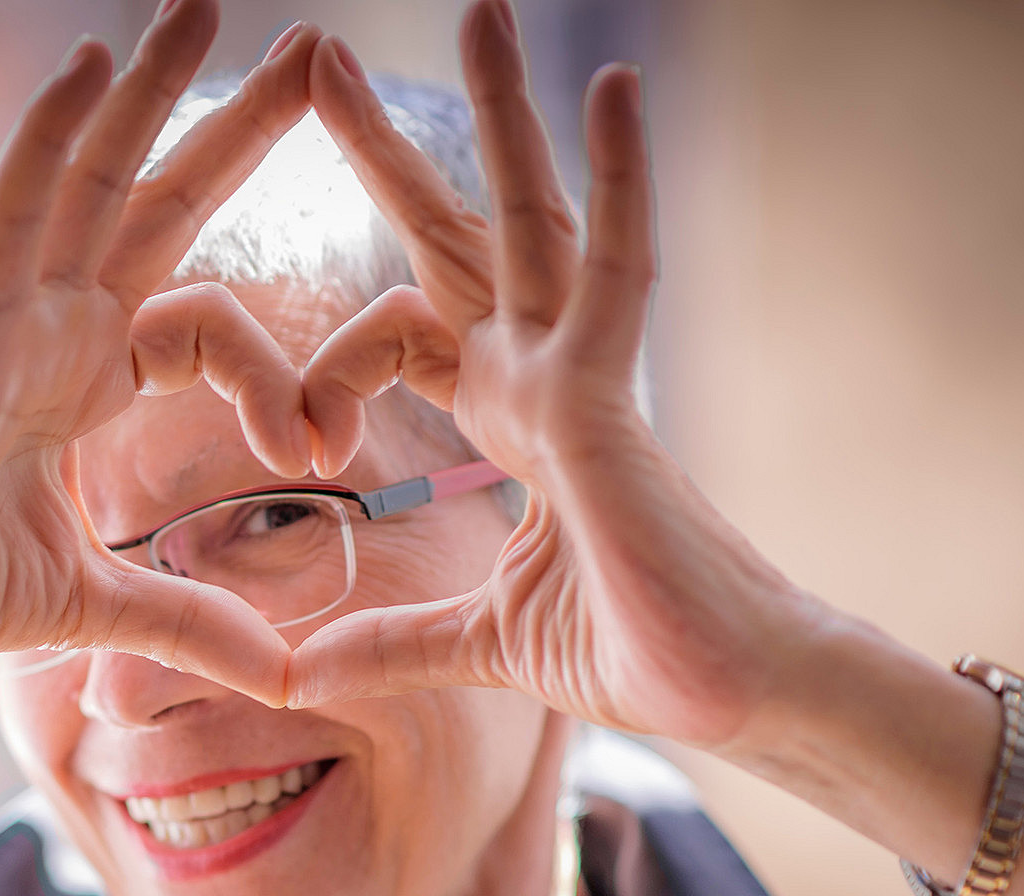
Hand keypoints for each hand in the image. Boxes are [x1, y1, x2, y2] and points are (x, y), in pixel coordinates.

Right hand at [0, 2, 321, 710]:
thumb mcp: (105, 604)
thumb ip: (194, 621)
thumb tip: (284, 672)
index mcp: (88, 380)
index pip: (206, 321)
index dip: (277, 369)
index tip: (326, 442)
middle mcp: (53, 330)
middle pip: (158, 203)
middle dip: (233, 128)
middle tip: (312, 49)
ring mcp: (6, 321)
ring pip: (87, 182)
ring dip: (145, 92)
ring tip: (203, 4)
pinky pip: (8, 218)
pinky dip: (46, 141)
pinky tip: (86, 65)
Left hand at [286, 0, 807, 749]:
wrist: (731, 699)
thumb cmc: (634, 654)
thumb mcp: (473, 642)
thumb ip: (387, 642)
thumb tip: (292, 674)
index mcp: (511, 423)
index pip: (403, 337)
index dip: (330, 368)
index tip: (292, 443)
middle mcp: (543, 381)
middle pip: (456, 240)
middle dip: (391, 155)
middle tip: (328, 61)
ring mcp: (581, 381)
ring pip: (533, 222)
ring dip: (501, 117)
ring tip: (481, 9)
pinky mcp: (616, 404)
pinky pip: (616, 270)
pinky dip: (617, 180)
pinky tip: (607, 84)